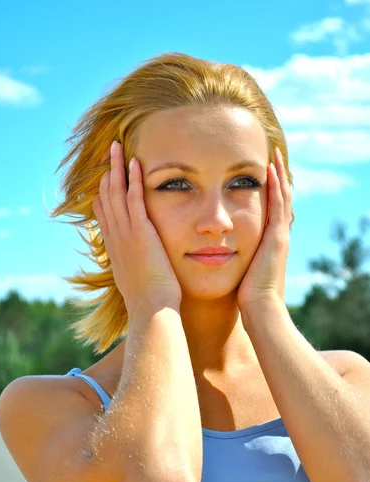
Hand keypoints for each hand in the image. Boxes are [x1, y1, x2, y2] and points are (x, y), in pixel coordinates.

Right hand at [92, 141, 181, 315]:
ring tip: (116, 147)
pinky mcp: (141, 232)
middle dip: (107, 173)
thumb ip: (136, 268)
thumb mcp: (136, 281)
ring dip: (116, 168)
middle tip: (109, 154)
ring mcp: (126, 233)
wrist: (151, 308)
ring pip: (116, 193)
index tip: (106, 179)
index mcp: (114, 248)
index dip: (103, 194)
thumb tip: (138, 268)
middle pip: (106, 197)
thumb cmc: (149, 301)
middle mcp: (115, 237)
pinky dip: (133, 179)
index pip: (104, 215)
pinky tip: (134, 162)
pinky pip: (135, 199)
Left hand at [236, 147, 292, 312]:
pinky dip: (277, 185)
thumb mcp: (240, 273)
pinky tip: (271, 168)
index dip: (267, 194)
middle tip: (272, 159)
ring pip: (282, 197)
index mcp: (268, 244)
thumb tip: (215, 257)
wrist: (260, 308)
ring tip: (274, 156)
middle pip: (279, 201)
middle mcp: (277, 236)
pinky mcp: (278, 236)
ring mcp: (280, 235)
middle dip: (276, 180)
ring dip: (279, 176)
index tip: (258, 177)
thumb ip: (233, 262)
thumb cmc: (245, 296)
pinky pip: (278, 204)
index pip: (269, 212)